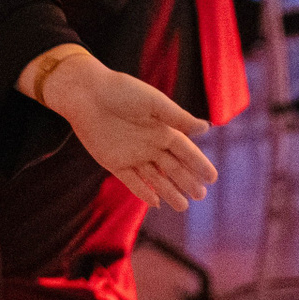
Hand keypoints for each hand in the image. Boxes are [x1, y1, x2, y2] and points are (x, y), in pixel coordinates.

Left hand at [39, 49, 216, 210]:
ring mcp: (133, 155)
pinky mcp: (114, 163)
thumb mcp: (153, 103)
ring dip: (169, 192)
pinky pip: (132, 181)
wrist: (86, 94)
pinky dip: (143, 192)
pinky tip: (155, 203)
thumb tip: (206, 128)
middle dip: (187, 181)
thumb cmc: (121, 92)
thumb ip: (177, 118)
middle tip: (200, 195)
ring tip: (183, 207)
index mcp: (162, 128)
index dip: (198, 164)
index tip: (212, 178)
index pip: (185, 150)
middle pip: (172, 167)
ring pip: (155, 178)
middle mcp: (150, 144)